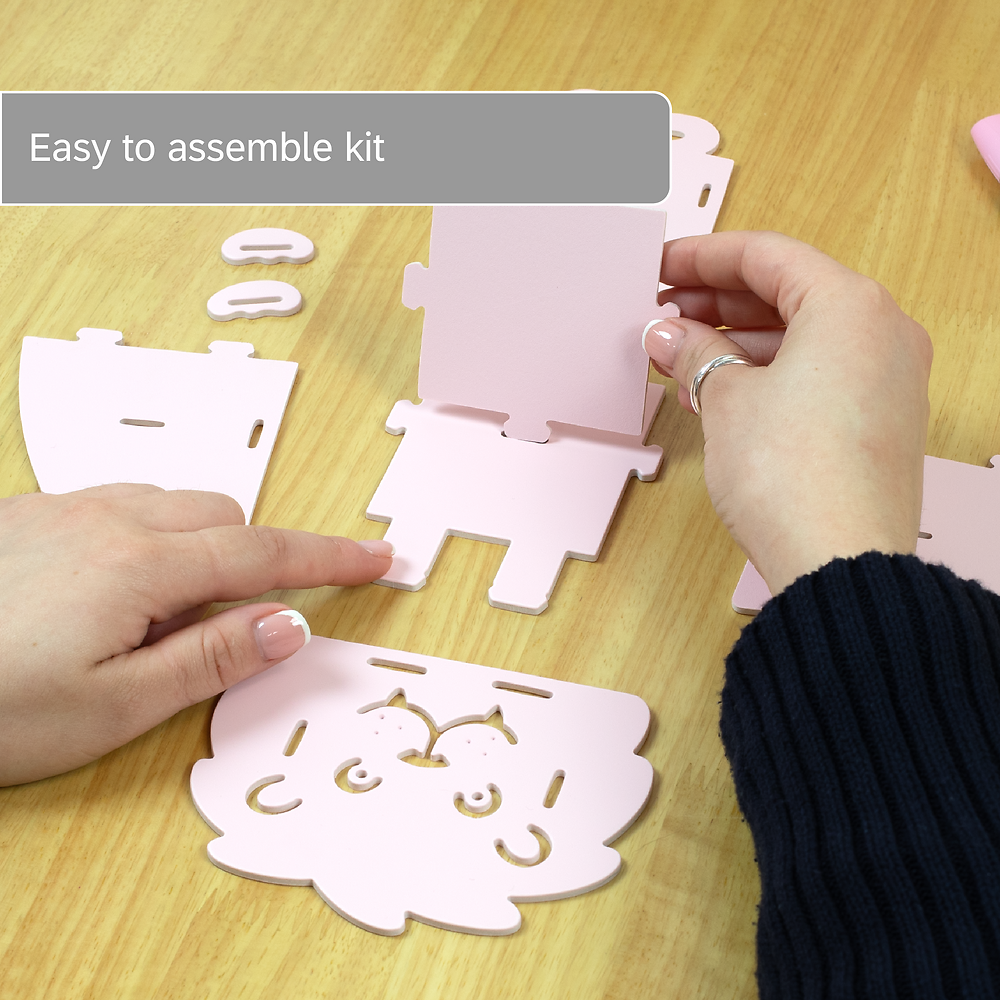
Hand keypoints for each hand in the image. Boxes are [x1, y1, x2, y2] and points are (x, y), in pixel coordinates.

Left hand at [0, 485, 392, 784]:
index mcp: (141, 566)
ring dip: (197, 544)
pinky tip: (108, 587)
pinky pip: (116, 504)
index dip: (330, 557)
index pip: (265, 552)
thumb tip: (289, 623)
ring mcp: (62, 510)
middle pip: (221, 514)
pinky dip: (144, 535)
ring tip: (163, 615)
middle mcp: (106, 520)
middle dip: (253, 555)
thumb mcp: (115, 707)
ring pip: (169, 503)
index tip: (378, 557)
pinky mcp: (26, 515)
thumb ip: (212, 658)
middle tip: (236, 622)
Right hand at [643, 231, 931, 594]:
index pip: (767, 256)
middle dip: (718, 302)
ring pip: (803, 336)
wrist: (838, 562)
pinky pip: (819, 373)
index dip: (703, 259)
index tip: (662, 267)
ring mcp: (889, 379)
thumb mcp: (725, 399)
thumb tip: (669, 335)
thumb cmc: (793, 477)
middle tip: (665, 311)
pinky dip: (768, 372)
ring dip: (738, 341)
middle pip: (788, 293)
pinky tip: (720, 390)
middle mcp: (883, 332)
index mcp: (851, 305)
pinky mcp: (881, 421)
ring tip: (681, 355)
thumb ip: (694, 352)